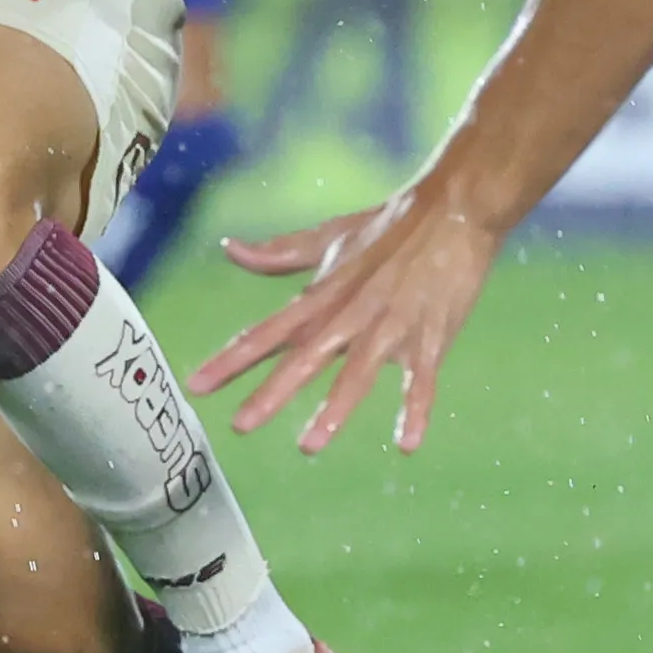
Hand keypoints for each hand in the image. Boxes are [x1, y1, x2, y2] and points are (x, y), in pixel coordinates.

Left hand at [187, 185, 505, 453]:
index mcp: (323, 294)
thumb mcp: (329, 236)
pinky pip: (421, 380)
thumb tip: (230, 250)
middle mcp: (350, 313)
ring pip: (358, 373)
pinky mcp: (431, 336)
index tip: (197, 386)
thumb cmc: (389, 224)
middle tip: (239, 426)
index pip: (269, 331)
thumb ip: (279, 253)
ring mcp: (391, 327)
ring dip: (335, 409)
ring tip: (309, 445)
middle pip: (305, 357)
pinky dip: (415, 410)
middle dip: (271, 393)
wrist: (455, 208)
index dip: (231, 359)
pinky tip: (407, 444)